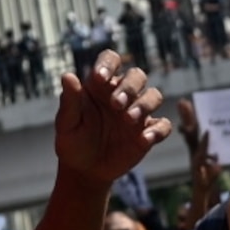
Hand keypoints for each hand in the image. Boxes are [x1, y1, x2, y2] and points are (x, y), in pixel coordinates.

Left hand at [52, 48, 170, 181]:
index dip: (108, 64)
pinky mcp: (147, 133)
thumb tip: (67, 75)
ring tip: (129, 120)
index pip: (111, 59)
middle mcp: (122, 94)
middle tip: (116, 105)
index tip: (100, 78)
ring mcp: (137, 113)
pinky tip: (143, 140)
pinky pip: (163, 125)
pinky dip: (157, 130)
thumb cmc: (72, 141)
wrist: (84, 170)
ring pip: (154, 96)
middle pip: (137, 75)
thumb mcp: (66, 123)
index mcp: (101, 85)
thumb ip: (69, 100)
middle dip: (129, 87)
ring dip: (144, 104)